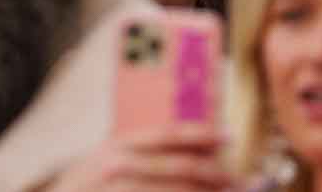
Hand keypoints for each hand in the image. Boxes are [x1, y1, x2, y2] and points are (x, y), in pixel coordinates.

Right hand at [44, 124, 237, 191]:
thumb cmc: (83, 187)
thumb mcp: (103, 160)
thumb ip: (136, 152)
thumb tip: (186, 145)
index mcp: (116, 146)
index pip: (167, 135)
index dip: (202, 134)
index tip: (228, 136)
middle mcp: (117, 167)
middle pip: (179, 168)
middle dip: (215, 174)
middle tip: (238, 179)